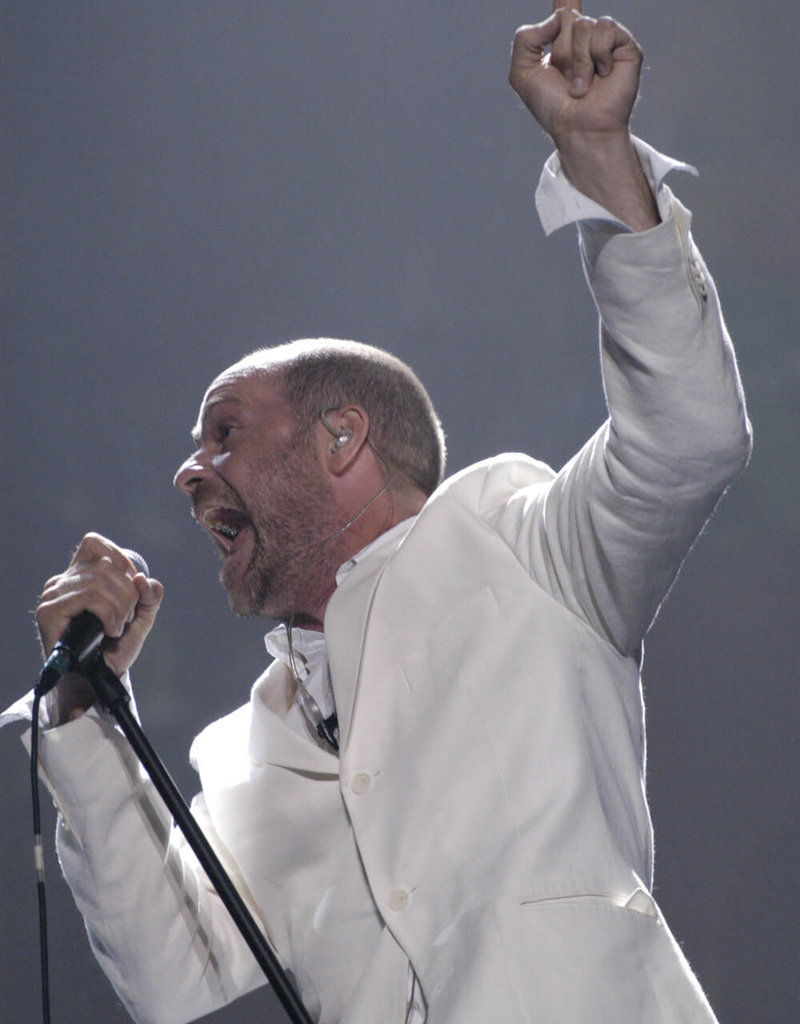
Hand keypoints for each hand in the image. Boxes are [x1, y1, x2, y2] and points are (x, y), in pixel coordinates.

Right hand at [36, 534, 163, 718]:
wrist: (100, 678)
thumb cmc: (114, 647)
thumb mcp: (140, 616)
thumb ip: (149, 595)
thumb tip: (144, 579)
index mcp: (79, 575)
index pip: (94, 543)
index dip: (120, 561)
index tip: (132, 589)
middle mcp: (62, 580)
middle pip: (105, 565)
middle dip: (128, 594)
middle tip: (126, 619)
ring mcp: (53, 595)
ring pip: (99, 581)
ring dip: (120, 607)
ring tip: (117, 628)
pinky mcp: (48, 611)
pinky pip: (89, 597)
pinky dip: (109, 614)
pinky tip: (109, 631)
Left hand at [509, 1, 657, 230]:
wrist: (577, 127)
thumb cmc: (552, 107)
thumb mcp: (522, 73)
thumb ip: (525, 38)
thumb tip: (557, 17)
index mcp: (562, 41)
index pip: (564, 9)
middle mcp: (584, 39)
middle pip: (567, 17)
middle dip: (561, 51)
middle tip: (567, 79)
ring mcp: (606, 42)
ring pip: (584, 25)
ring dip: (578, 61)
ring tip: (583, 85)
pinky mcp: (625, 47)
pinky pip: (606, 29)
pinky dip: (598, 55)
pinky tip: (602, 74)